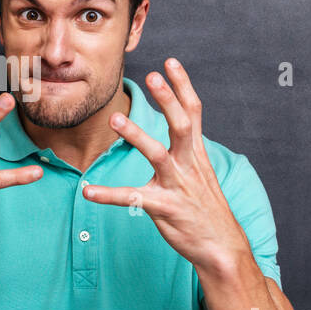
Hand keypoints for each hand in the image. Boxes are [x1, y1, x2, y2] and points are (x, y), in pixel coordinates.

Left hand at [81, 59, 251, 276]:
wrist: (222, 248)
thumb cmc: (206, 209)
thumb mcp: (202, 173)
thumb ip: (188, 150)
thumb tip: (177, 127)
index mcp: (196, 154)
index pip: (193, 112)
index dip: (183, 86)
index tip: (170, 61)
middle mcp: (189, 165)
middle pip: (181, 125)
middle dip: (167, 99)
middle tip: (151, 75)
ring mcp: (178, 187)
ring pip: (157, 155)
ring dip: (136, 135)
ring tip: (114, 119)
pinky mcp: (165, 209)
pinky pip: (133, 199)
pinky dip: (109, 195)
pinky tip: (88, 191)